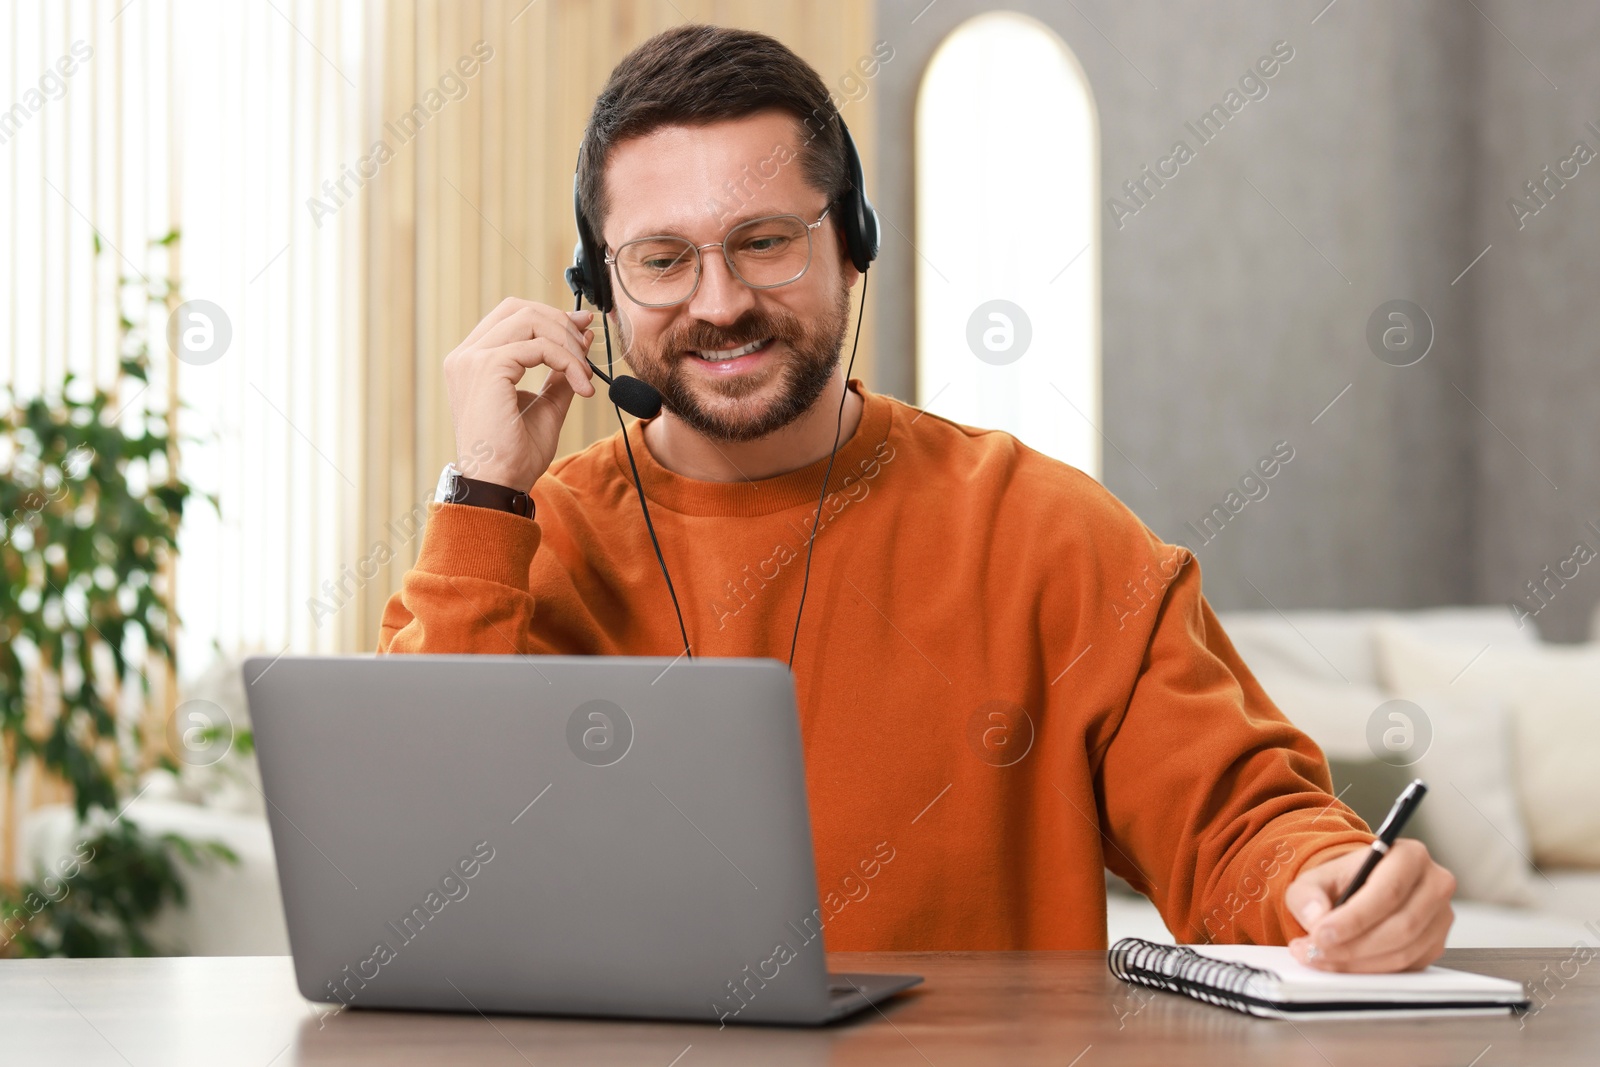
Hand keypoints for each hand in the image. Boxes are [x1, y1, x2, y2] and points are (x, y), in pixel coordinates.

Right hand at [443, 298, 597, 490]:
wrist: (499, 483)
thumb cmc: (516, 453)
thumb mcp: (546, 404)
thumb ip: (559, 371)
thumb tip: (582, 337)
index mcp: (473, 361)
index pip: (511, 316)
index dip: (550, 316)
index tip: (582, 328)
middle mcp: (466, 355)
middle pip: (520, 308)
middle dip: (561, 323)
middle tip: (587, 349)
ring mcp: (472, 359)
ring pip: (531, 320)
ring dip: (567, 343)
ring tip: (584, 375)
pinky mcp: (487, 367)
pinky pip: (539, 346)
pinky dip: (567, 361)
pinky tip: (580, 385)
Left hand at [1283, 839, 1454, 971]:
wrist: (1360, 888)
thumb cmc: (1343, 880)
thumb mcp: (1316, 877)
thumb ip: (1308, 894)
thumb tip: (1316, 918)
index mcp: (1409, 856)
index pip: (1388, 892)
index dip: (1353, 919)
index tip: (1320, 934)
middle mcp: (1434, 885)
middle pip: (1400, 926)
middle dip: (1353, 946)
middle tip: (1315, 952)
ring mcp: (1440, 918)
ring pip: (1404, 952)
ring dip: (1358, 963)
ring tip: (1321, 958)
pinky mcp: (1436, 945)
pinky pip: (1407, 966)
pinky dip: (1371, 970)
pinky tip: (1342, 964)